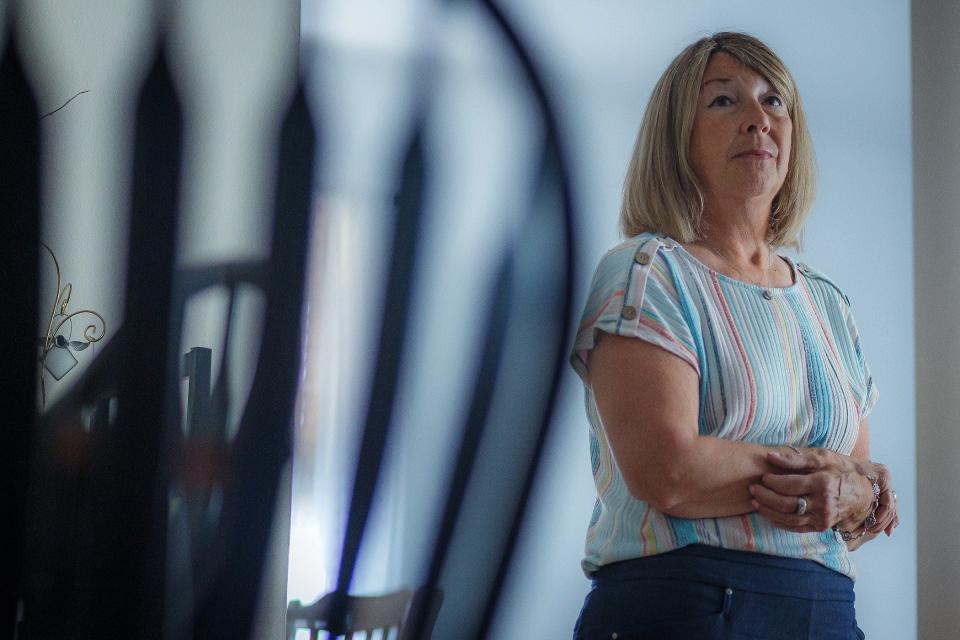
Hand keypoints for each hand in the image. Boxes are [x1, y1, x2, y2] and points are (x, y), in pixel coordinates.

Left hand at [749, 466, 868, 532]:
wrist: (864, 492)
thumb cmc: (841, 471)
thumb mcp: (823, 458)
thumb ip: (796, 459)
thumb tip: (771, 456)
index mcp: (823, 483)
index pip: (790, 485)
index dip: (772, 482)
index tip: (762, 477)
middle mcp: (824, 503)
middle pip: (786, 504)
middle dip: (765, 497)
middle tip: (752, 489)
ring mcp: (823, 518)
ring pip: (789, 518)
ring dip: (768, 511)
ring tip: (755, 502)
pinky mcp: (821, 527)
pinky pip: (796, 528)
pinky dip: (779, 522)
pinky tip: (768, 514)